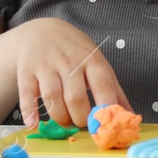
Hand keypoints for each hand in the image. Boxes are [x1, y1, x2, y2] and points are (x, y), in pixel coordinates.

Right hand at [13, 17, 129, 128]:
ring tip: (64, 122)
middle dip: (80, 118)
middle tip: (81, 123)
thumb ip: (113, 88)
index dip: (105, 107)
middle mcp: (69, 62)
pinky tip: (34, 124)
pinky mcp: (27, 71)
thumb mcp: (97, 62)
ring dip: (60, 117)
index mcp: (92, 60)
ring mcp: (47, 66)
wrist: (41, 31)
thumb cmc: (75, 52)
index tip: (106, 125)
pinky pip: (27, 94)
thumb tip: (129, 115)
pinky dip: (30, 111)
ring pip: (53, 97)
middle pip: (75, 97)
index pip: (102, 85)